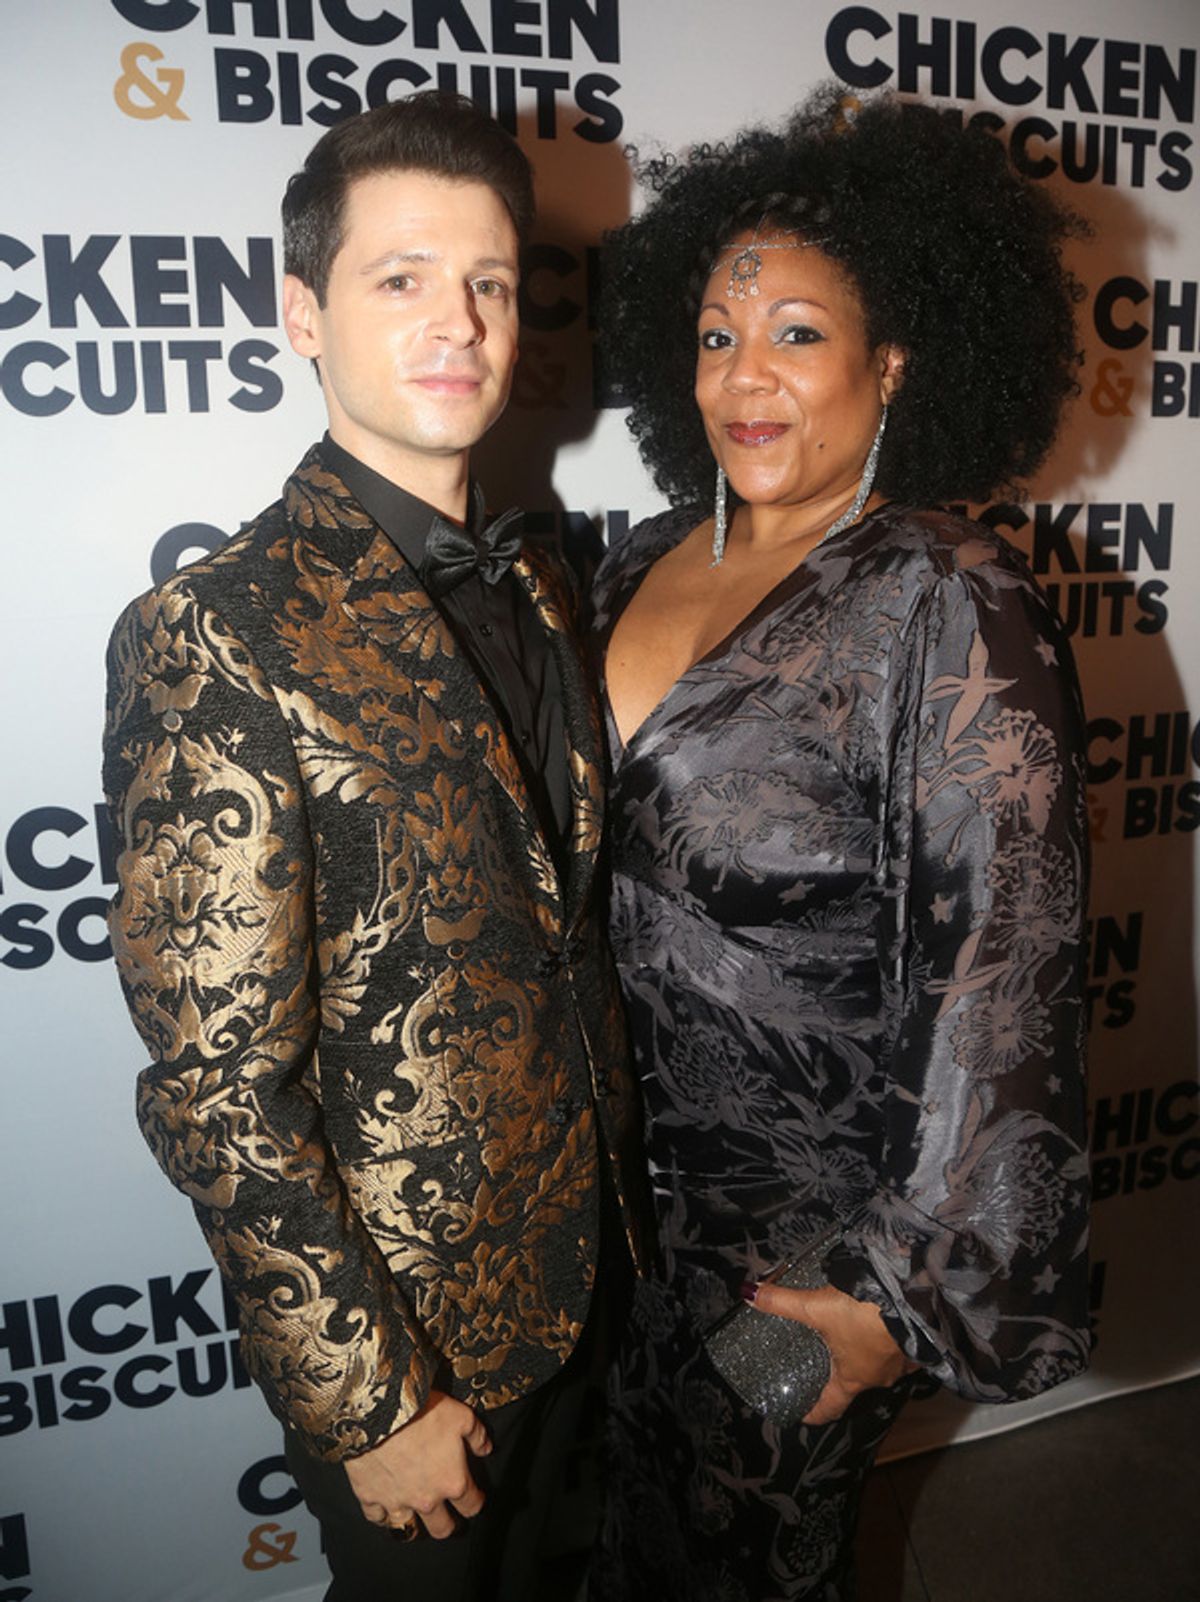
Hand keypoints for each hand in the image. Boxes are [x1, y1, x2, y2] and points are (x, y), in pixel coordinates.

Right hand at [343, 1390, 491, 1538]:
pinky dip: (381, 1516)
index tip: (475, 1498)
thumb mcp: (461, 1415)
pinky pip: (377, 1518)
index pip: (472, 1506)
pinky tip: (385, 1509)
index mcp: (452, 1481)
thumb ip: (477, 1435)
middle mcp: (426, 1499)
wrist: (378, 1411)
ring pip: (408, 1531)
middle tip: (449, 1519)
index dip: (476, 1502)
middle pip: (442, 1528)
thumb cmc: (422, 1411)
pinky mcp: (370, 1496)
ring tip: (417, 1522)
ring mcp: (396, 1501)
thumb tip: (485, 1448)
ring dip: (415, 1528)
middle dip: (448, 1525)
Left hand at [751, 1282, 917, 1426]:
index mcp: (853, 1378)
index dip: (815, 1413)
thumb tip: (749, 1294)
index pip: (831, 1407)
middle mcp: (878, 1377)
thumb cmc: (864, 1312)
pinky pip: (900, 1351)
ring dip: (866, 1357)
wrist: (912, 1297)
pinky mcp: (919, 1345)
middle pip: (854, 1383)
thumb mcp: (817, 1307)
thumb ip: (781, 1302)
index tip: (803, 1415)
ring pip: (879, 1366)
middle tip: (824, 1361)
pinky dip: (889, 1343)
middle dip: (841, 1374)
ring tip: (852, 1339)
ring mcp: (902, 1363)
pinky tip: (883, 1326)